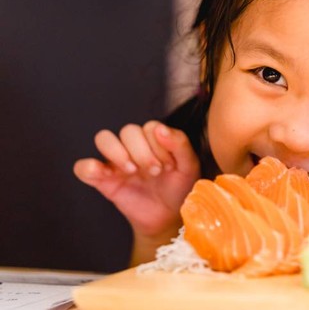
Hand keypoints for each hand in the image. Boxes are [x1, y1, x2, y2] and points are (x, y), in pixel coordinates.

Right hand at [74, 121, 199, 242]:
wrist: (168, 218)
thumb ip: (180, 144)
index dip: (159, 144)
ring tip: (133, 171)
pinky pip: (83, 167)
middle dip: (143, 152)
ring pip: (104, 138)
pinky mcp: (102, 180)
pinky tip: (106, 176)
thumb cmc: (179, 188)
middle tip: (155, 172)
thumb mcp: (189, 166)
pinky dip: (89, 167)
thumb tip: (160, 129)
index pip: (149, 127)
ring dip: (118, 152)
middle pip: (128, 131)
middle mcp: (133, 146)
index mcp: (154, 140)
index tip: (170, 166)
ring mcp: (116, 161)